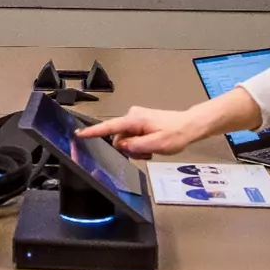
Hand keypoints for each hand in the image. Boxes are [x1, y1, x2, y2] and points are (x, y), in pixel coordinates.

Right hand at [75, 106, 200, 158]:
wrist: (190, 125)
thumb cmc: (176, 133)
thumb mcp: (156, 144)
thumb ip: (136, 146)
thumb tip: (122, 146)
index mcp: (134, 119)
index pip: (109, 127)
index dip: (94, 131)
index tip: (80, 133)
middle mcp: (133, 115)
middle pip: (119, 138)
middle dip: (129, 149)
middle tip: (146, 153)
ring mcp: (137, 118)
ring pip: (126, 139)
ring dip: (136, 147)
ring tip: (151, 149)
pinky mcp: (141, 122)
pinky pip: (132, 136)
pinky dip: (139, 143)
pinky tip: (151, 146)